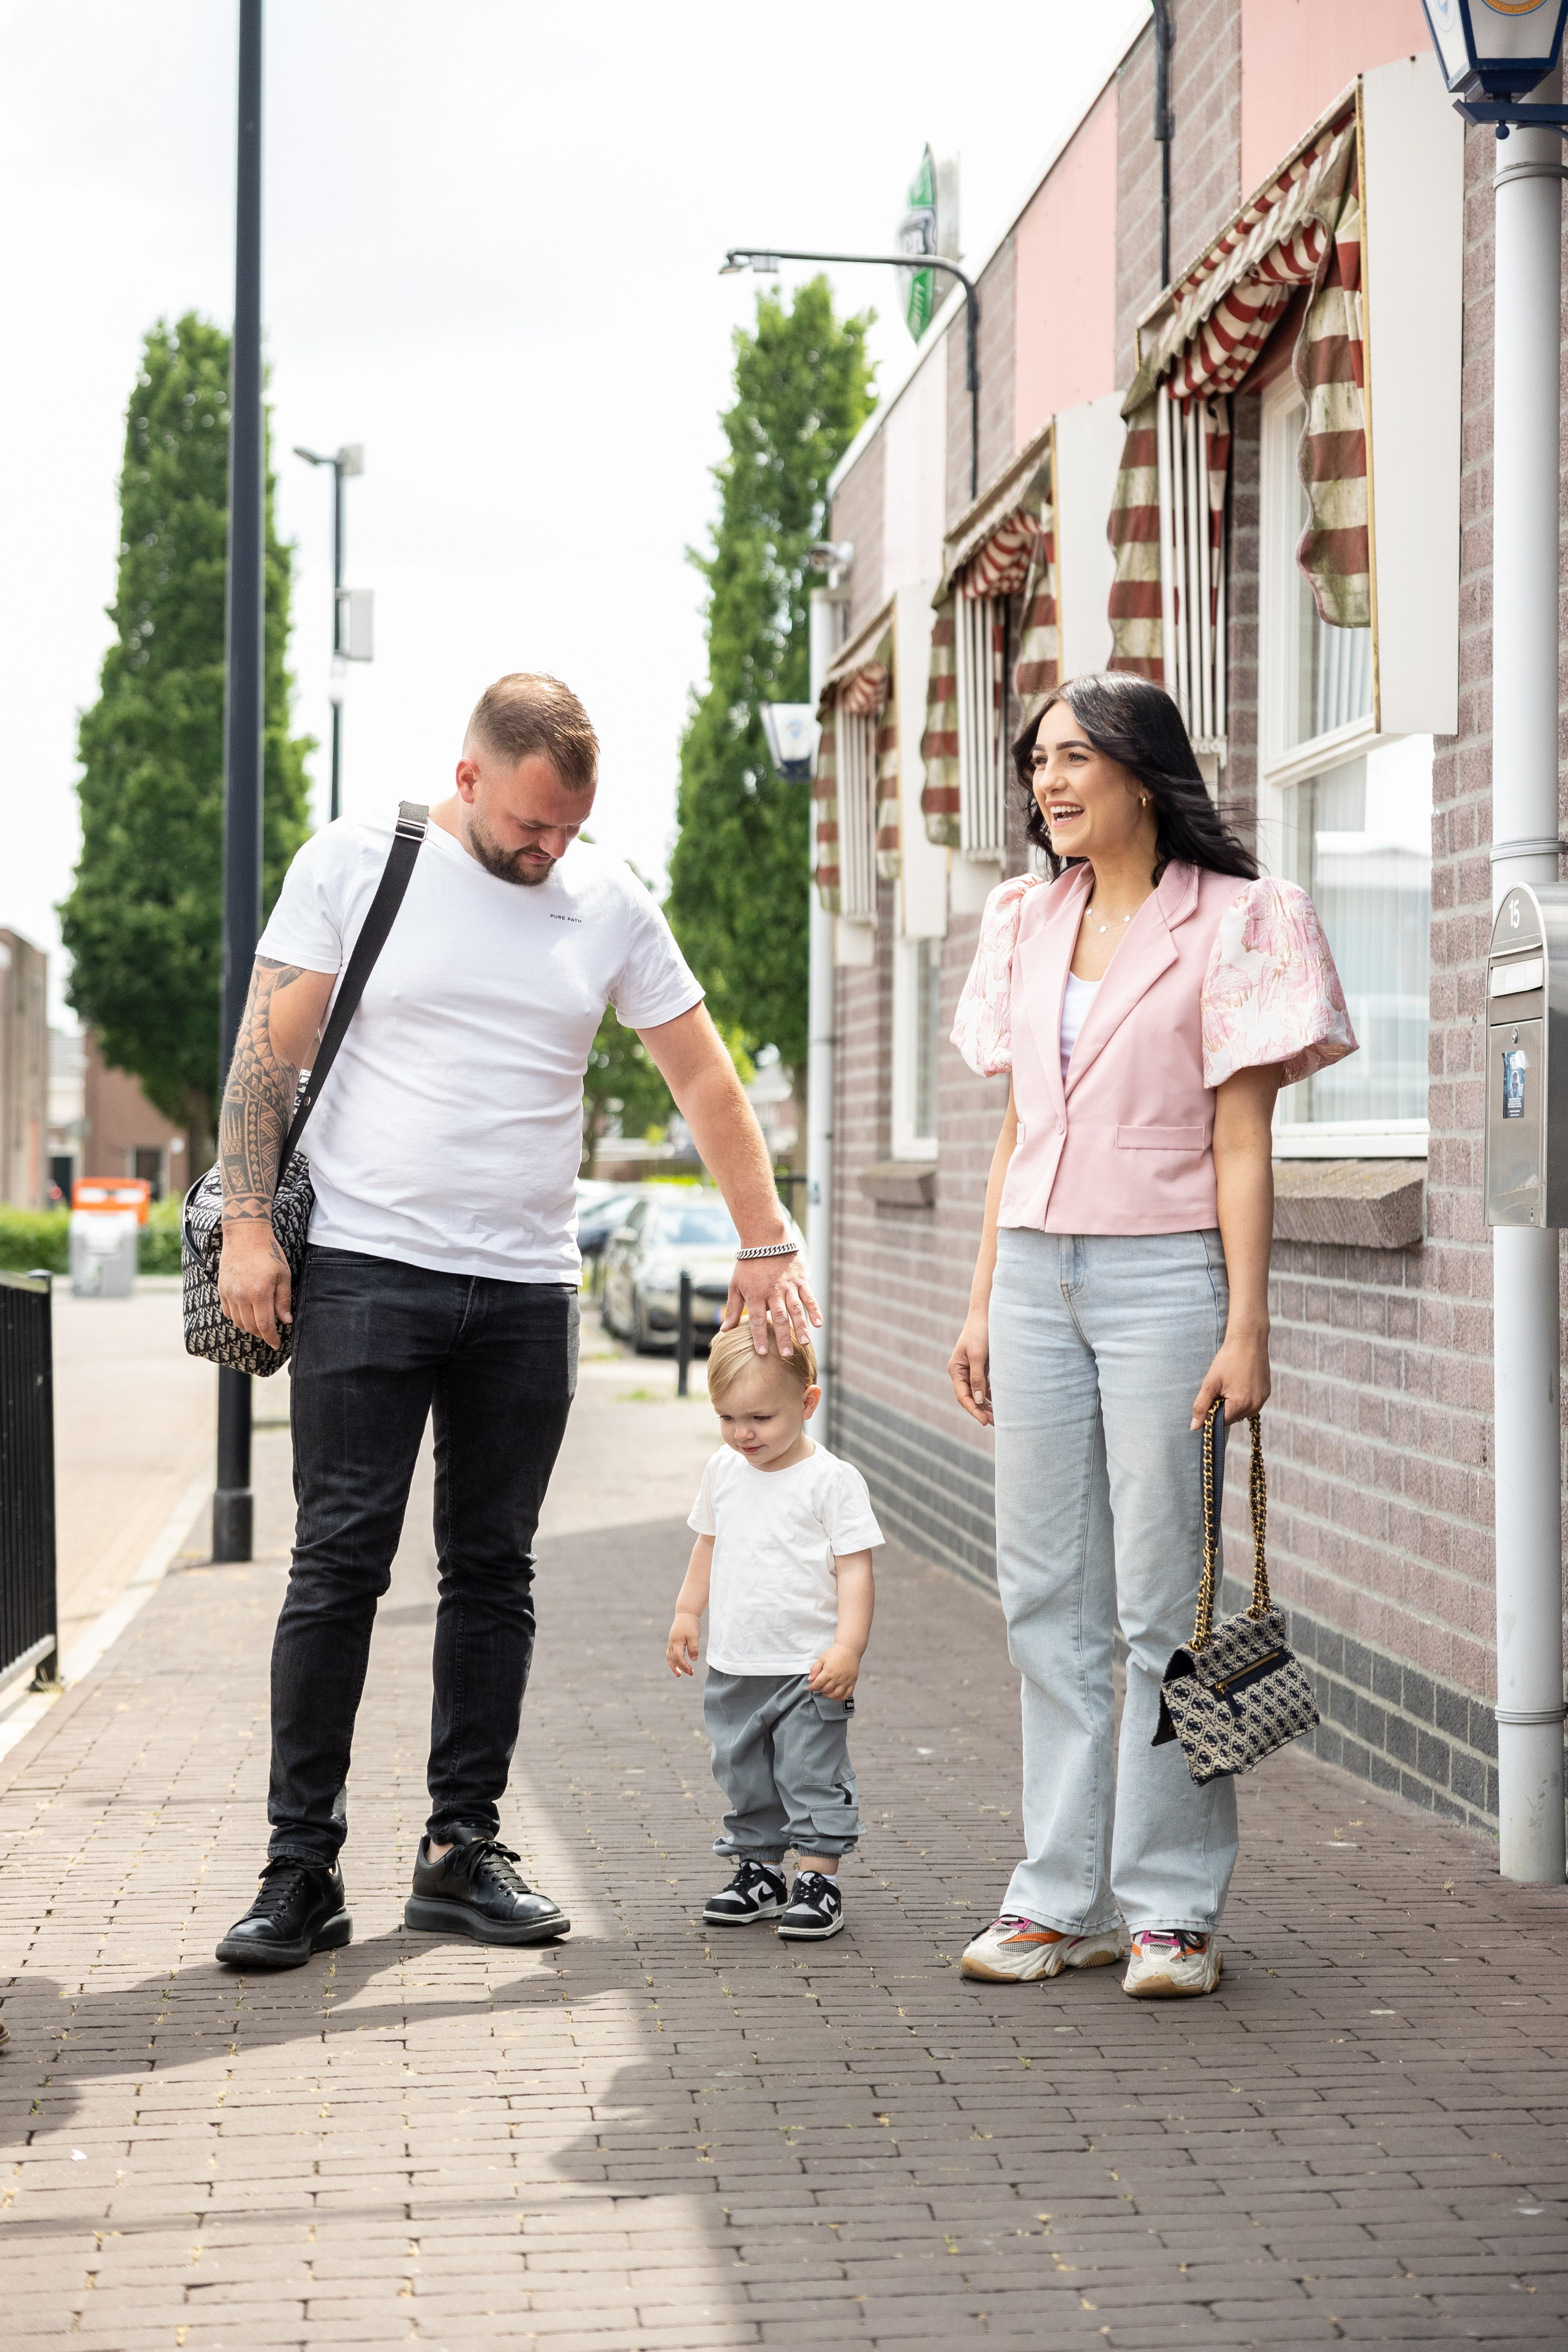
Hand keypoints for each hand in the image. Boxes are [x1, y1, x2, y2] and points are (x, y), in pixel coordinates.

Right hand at [216, 1219, 291, 1350]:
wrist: (245, 1234)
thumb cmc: (268, 1252)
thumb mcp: (283, 1274)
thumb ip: (283, 1300)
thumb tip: (286, 1321)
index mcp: (259, 1293)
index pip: (264, 1326)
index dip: (271, 1338)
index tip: (276, 1344)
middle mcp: (241, 1295)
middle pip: (250, 1326)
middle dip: (262, 1334)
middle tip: (271, 1333)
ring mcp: (229, 1293)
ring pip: (238, 1321)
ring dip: (249, 1327)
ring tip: (260, 1324)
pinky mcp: (222, 1289)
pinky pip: (228, 1312)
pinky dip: (238, 1318)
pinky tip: (247, 1314)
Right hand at [666, 1612, 700, 1676]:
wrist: (685, 1613)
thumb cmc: (690, 1624)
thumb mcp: (694, 1636)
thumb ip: (694, 1648)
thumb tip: (693, 1660)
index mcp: (676, 1643)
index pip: (679, 1658)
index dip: (684, 1666)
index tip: (691, 1671)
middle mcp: (672, 1643)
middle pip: (673, 1659)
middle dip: (680, 1668)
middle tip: (690, 1674)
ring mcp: (671, 1642)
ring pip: (669, 1657)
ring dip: (673, 1666)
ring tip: (678, 1674)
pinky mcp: (673, 1640)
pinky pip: (670, 1653)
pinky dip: (673, 1660)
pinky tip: (678, 1663)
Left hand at [722, 1249, 820, 1358]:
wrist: (765, 1239)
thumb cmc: (748, 1265)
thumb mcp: (735, 1286)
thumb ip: (733, 1309)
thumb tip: (724, 1330)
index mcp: (755, 1294)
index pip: (756, 1319)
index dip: (759, 1336)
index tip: (763, 1352)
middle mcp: (772, 1292)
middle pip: (778, 1317)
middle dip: (782, 1337)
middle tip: (786, 1354)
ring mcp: (788, 1286)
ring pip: (795, 1309)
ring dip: (800, 1327)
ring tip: (805, 1343)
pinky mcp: (801, 1280)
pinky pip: (808, 1297)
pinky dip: (814, 1310)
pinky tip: (818, 1323)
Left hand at [807, 1643, 859, 1700]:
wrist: (849, 1648)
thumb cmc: (835, 1652)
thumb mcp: (822, 1658)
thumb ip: (815, 1669)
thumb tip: (810, 1679)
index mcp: (828, 1671)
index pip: (818, 1684)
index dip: (812, 1687)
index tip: (810, 1687)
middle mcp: (837, 1678)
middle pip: (826, 1690)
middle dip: (820, 1690)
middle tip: (819, 1687)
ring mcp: (845, 1680)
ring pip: (836, 1694)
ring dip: (829, 1695)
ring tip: (826, 1693)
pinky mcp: (852, 1681)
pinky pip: (848, 1693)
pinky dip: (842, 1697)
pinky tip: (837, 1698)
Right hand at [948, 1308, 991, 1426]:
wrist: (988, 1313)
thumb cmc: (980, 1332)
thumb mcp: (978, 1355)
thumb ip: (977, 1377)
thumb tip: (978, 1399)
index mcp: (956, 1369)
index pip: (963, 1396)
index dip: (973, 1410)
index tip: (984, 1421)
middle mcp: (962, 1372)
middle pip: (969, 1397)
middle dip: (980, 1410)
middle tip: (994, 1423)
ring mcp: (972, 1370)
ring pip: (978, 1393)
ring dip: (986, 1405)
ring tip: (999, 1418)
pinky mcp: (983, 1367)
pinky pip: (986, 1385)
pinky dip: (992, 1395)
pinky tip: (1001, 1403)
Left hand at [1191, 1326, 1270, 1427]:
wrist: (1248, 1340)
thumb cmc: (1228, 1360)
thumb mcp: (1210, 1383)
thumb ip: (1201, 1406)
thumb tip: (1194, 1427)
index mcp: (1240, 1405)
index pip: (1222, 1422)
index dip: (1213, 1413)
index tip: (1211, 1397)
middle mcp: (1255, 1406)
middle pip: (1233, 1418)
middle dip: (1224, 1408)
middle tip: (1221, 1388)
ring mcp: (1262, 1399)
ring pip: (1243, 1412)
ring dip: (1234, 1404)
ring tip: (1231, 1384)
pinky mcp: (1266, 1393)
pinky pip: (1252, 1404)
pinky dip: (1244, 1398)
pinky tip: (1240, 1383)